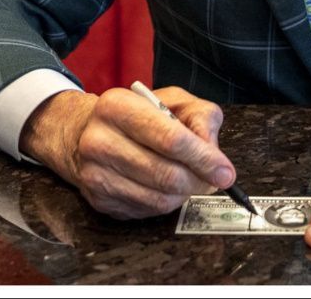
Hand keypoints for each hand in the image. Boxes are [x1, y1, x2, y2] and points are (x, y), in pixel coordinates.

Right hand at [20, 85, 233, 219]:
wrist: (84, 132)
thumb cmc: (138, 114)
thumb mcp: (173, 100)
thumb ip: (201, 117)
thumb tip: (213, 152)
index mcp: (118, 106)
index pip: (170, 139)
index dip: (203, 158)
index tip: (225, 173)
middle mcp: (98, 141)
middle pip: (165, 173)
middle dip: (198, 181)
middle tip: (214, 180)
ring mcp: (94, 174)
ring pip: (157, 198)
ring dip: (184, 194)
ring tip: (191, 181)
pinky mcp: (97, 199)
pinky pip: (145, 210)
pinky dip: (166, 203)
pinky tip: (168, 188)